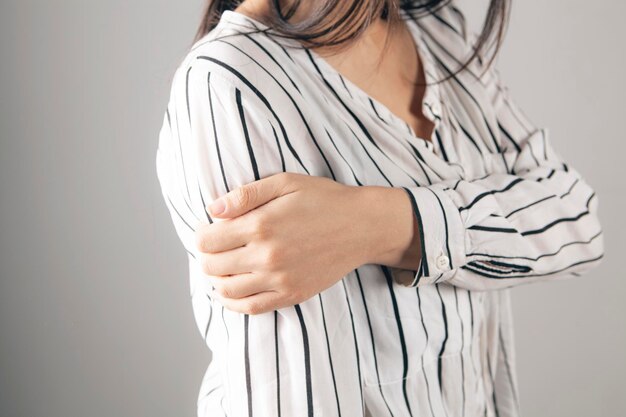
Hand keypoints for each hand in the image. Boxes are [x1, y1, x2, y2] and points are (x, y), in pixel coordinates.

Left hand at [195, 173, 376, 314]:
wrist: (362, 226)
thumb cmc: (324, 199)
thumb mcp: (285, 183)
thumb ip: (246, 195)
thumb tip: (212, 210)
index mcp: (261, 225)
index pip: (207, 240)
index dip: (201, 234)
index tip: (208, 229)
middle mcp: (267, 256)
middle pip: (212, 266)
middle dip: (206, 256)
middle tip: (214, 247)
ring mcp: (280, 279)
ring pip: (226, 290)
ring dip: (216, 279)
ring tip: (223, 266)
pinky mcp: (292, 294)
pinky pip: (251, 308)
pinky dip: (233, 302)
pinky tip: (233, 289)